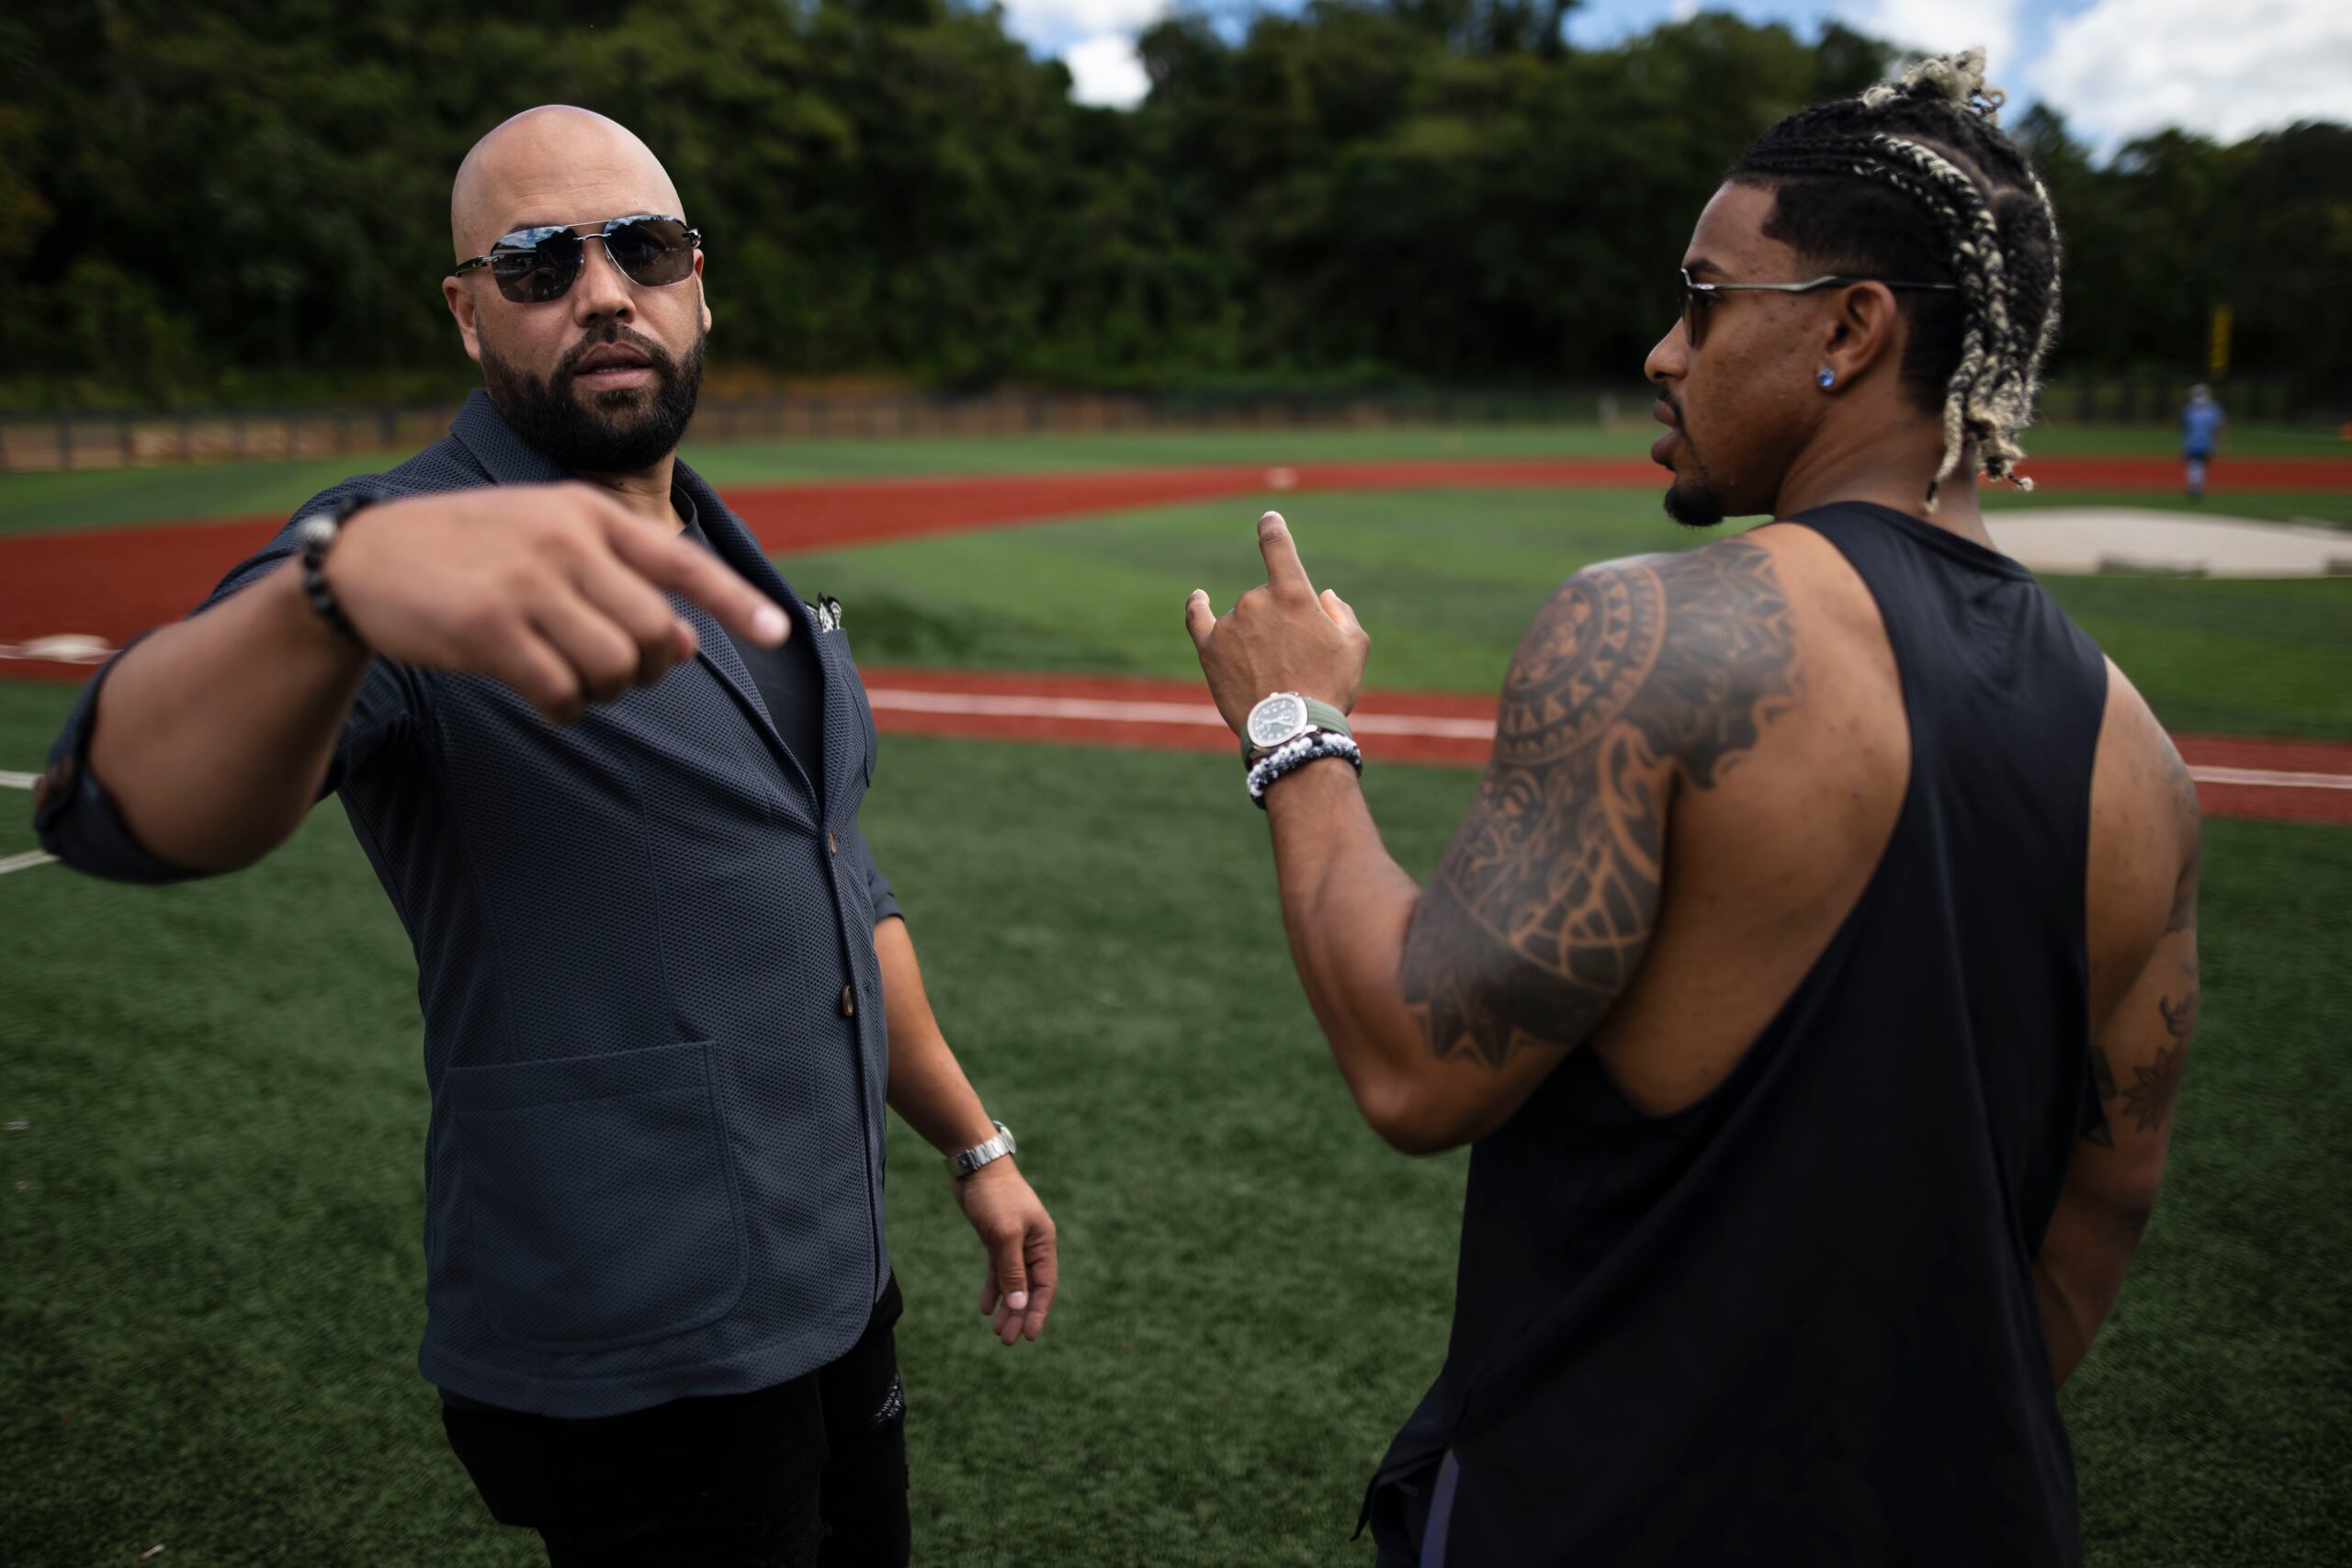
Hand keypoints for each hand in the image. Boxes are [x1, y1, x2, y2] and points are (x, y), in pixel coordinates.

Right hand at [325, 483, 788, 722]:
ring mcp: (525, 584)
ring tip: (573, 682)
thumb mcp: (545, 538)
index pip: (679, 559)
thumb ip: (617, 582)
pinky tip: (543, 697)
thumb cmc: (471, 555)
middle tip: (621, 676)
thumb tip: (684, 646)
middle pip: (654, 633)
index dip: (733, 601)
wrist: (361, 560)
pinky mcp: (487, 630)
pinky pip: (563, 695)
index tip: (778, 633)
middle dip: (650, 670)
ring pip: (614, 668)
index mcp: (585, 512)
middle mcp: (563, 541)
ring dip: (605, 693)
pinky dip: (565, 710)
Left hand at [953, 1159, 1057, 1344]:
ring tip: (997, 1331)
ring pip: (1013, 1282)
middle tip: (1008, 1340)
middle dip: (1020, 1315)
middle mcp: (1032, 1244)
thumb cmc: (996, 1197)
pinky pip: (998, 1271)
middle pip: (1029, 1287)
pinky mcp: (995, 1238)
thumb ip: (1013, 1271)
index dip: (1038, 1311)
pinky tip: (986, 1308)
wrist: (976, 1166)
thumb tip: (1020, 1304)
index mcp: (1043, 1242)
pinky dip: (993, 1289)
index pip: (1045, 1285)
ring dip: (1007, 1306)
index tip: (1031, 1336)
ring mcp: (1014, 1242)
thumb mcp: (1005, 1235)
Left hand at [1184, 510, 1369, 736]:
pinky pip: (1197, 618)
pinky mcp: (1208, 648)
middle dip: (1280, 623)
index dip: (1271, 528)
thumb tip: (1322, 596)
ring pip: (1243, 619)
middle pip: (1266, 599)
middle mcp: (1256, 599)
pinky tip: (1198, 598)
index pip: (1277, 545)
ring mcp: (1228, 623)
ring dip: (1254, 638)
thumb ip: (1341, 613)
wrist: (1291, 729)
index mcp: (1293, 592)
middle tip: (1294, 664)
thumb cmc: (1329, 688)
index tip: (1267, 518)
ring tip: (1270, 676)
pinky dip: (1197, 606)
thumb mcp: (1354, 647)